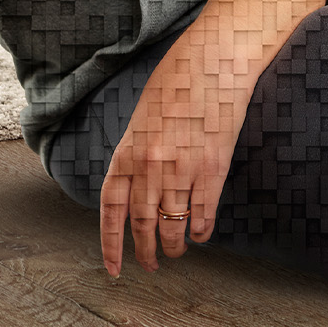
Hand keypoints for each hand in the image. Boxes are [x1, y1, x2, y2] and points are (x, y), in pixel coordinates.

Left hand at [97, 0, 325, 277]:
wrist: (216, 57)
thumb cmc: (181, 77)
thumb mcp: (146, 114)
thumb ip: (140, 150)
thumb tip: (142, 183)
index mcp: (129, 150)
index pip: (112, 211)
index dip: (111, 245)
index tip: (115, 269)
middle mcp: (151, 165)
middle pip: (143, 223)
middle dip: (146, 250)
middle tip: (151, 265)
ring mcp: (182, 167)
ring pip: (173, 224)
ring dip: (173, 245)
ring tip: (176, 253)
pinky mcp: (213, 165)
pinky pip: (203, 210)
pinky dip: (201, 229)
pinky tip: (200, 235)